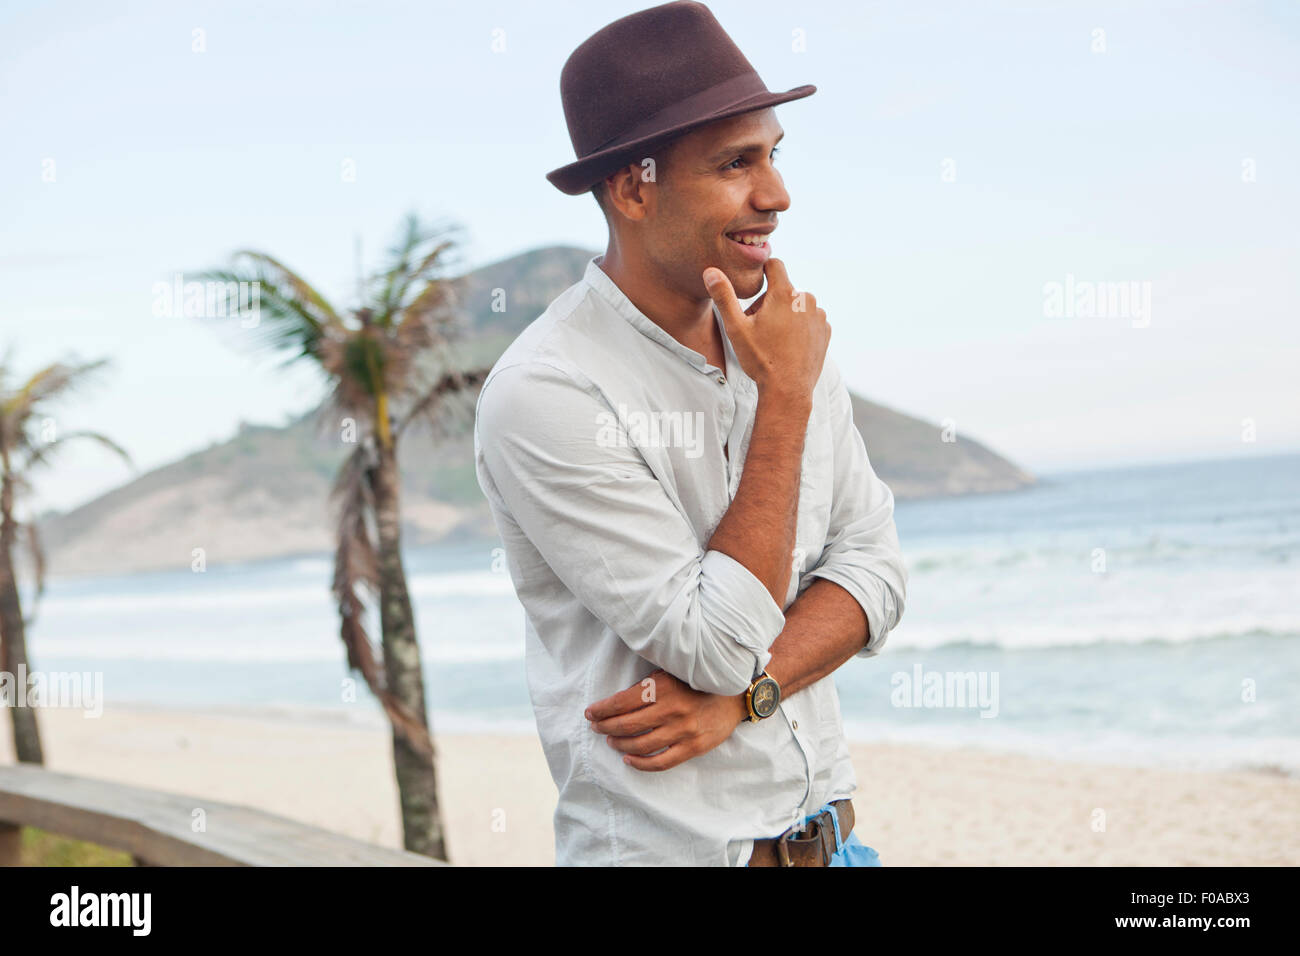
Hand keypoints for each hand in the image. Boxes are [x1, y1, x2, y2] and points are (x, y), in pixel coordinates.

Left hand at [585, 669, 747, 771]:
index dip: (602, 709)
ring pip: (640, 745)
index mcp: (663, 687)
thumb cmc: (698, 682)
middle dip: (606, 727)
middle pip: (627, 724)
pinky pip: (660, 762)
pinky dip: (640, 763)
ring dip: (619, 744)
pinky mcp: (692, 747)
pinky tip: (628, 759)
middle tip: (596, 727)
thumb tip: (616, 701)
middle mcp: (672, 710)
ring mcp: (683, 731)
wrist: (735, 696)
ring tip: (610, 741)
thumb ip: (648, 686)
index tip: (591, 713)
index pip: (622, 702)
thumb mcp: (671, 673)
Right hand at [703, 257, 829, 400]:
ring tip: (773, 340)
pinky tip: (788, 346)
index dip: (762, 273)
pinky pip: (809, 320)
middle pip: (783, 290)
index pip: (774, 265)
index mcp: (785, 294)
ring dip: (785, 315)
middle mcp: (806, 300)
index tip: (755, 289)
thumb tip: (710, 271)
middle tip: (758, 328)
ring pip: (796, 305)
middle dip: (769, 302)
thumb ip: (724, 296)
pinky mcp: (825, 331)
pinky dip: (799, 328)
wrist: (788, 391)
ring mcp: (818, 316)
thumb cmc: (761, 359)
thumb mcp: (736, 328)